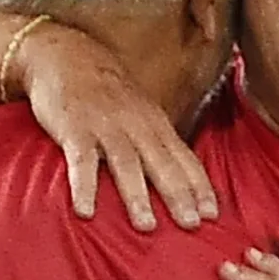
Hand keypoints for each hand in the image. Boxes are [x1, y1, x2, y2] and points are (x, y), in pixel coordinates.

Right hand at [17, 22, 214, 230]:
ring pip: (126, 163)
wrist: (65, 53)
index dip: (200, 186)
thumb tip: (178, 178)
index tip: (213, 215)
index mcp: (154, 123)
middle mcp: (135, 124)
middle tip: (192, 225)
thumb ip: (156, 140)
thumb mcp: (139, 110)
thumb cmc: (105, 90)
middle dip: (179, 194)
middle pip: (162, 162)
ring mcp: (104, 126)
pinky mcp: (74, 128)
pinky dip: (85, 186)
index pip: (184, 157)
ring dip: (137, 195)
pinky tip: (86, 211)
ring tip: (147, 226)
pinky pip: (81, 160)